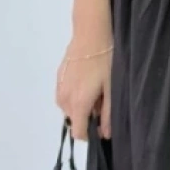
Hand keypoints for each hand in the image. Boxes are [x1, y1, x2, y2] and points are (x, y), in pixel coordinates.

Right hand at [56, 21, 113, 140]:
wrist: (90, 35)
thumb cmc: (105, 62)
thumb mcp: (111, 89)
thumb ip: (108, 114)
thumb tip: (105, 135)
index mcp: (78, 104)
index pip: (78, 133)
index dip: (90, 134)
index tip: (101, 126)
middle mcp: (64, 99)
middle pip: (74, 120)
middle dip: (87, 118)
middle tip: (102, 102)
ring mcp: (59, 88)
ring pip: (69, 108)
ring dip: (80, 106)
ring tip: (95, 90)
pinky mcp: (58, 78)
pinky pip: (65, 96)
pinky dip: (74, 96)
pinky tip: (86, 81)